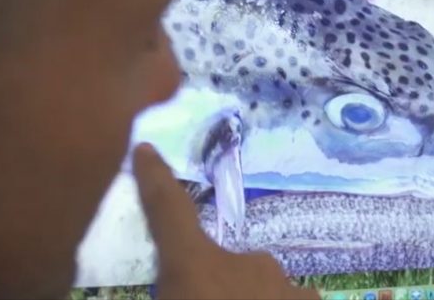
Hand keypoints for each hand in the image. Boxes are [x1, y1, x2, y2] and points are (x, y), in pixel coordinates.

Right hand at [132, 143, 318, 299]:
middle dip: (206, 294)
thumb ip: (170, 286)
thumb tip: (173, 279)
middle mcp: (246, 266)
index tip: (145, 148)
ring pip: (256, 294)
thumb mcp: (174, 296)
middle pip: (216, 270)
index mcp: (197, 270)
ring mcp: (288, 288)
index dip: (154, 179)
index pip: (168, 211)